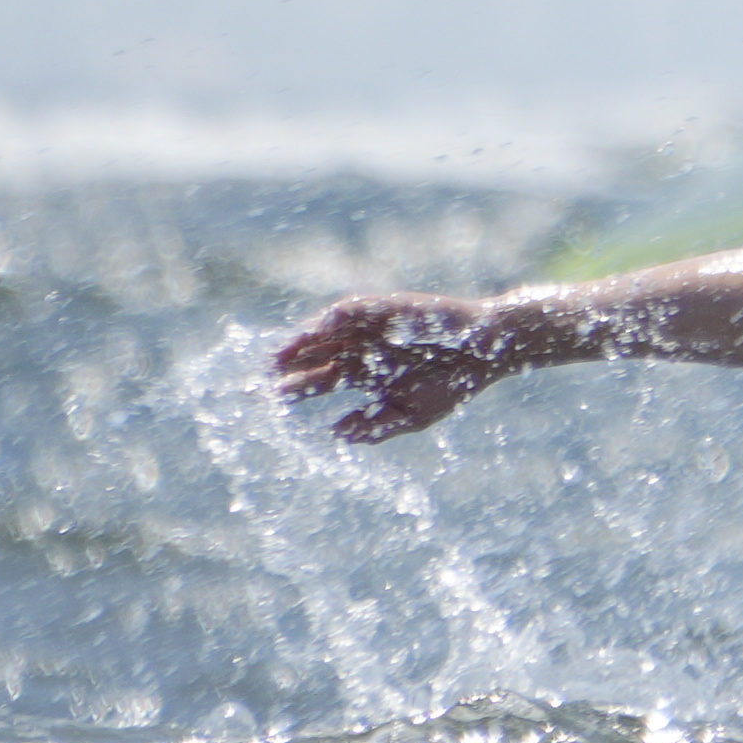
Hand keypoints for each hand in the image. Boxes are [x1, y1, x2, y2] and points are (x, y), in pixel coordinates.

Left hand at [272, 291, 546, 442]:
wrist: (488, 352)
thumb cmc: (453, 384)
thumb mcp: (411, 415)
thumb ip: (375, 426)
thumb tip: (337, 434)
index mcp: (363, 374)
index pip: (317, 381)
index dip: (291, 391)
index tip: (263, 404)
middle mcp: (361, 348)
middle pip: (313, 355)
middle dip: (285, 367)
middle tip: (254, 381)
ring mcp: (372, 327)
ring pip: (326, 332)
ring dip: (303, 341)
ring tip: (278, 356)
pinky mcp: (389, 308)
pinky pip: (356, 309)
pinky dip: (336, 317)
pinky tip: (320, 328)